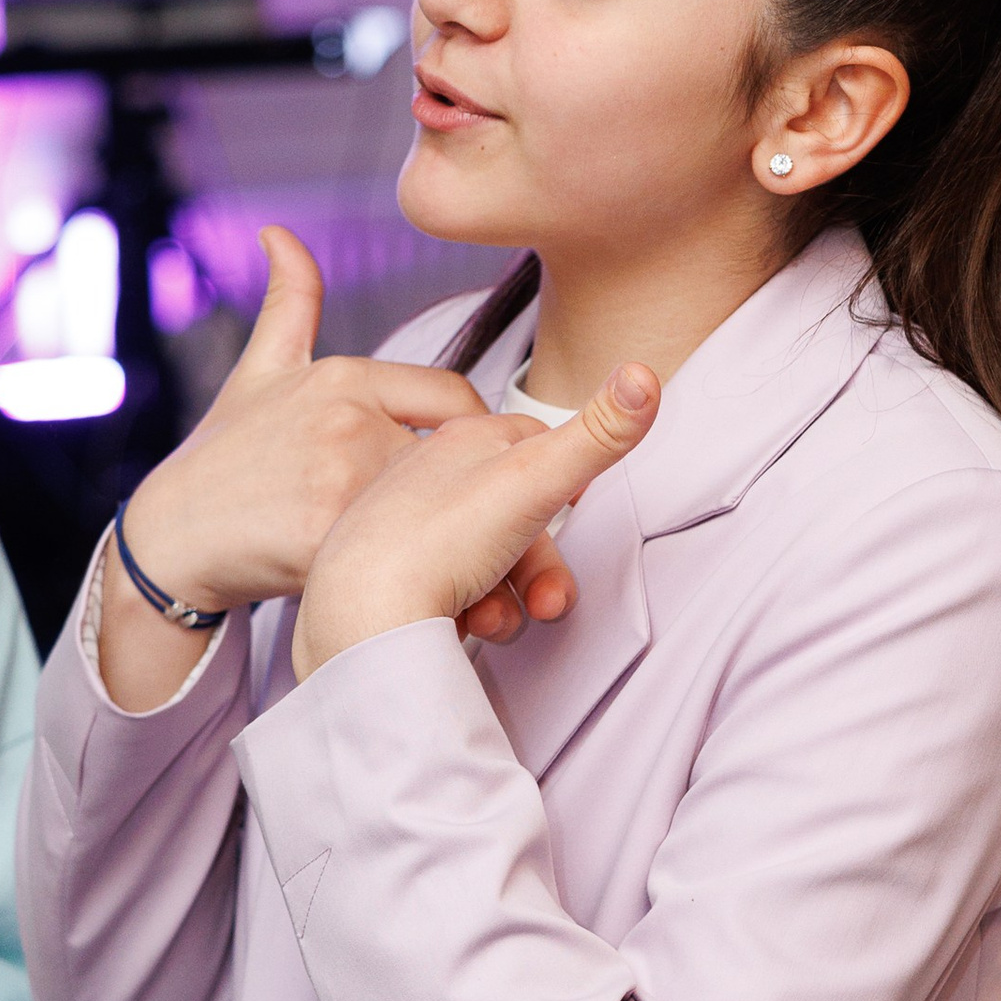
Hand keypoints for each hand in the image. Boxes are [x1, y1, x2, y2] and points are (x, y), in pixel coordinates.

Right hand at [119, 228, 572, 634]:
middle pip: (462, 460)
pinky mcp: (329, 537)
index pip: (454, 398)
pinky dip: (428, 579)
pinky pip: (410, 558)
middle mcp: (348, 418)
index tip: (469, 472)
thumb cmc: (223, 461)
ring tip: (466, 570)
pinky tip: (422, 594)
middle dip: (484, 498)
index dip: (474, 439)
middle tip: (495, 531)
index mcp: (345, 376)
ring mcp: (340, 475)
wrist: (169, 538)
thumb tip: (278, 233)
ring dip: (468, 544)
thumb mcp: (257, 373)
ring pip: (444, 511)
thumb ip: (288, 303)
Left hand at [290, 363, 660, 681]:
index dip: (564, 474)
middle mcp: (424, 474)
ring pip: (478, 557)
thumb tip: (644, 375)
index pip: (530, 441)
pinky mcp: (381, 573)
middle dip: (539, 563)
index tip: (578, 502)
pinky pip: (440, 588)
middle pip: (508, 512)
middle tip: (548, 601)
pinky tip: (460, 625)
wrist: (357, 617)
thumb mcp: (533, 481)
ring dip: (504, 596)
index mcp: (462, 440)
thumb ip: (596, 435)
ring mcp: (400, 523)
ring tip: (497, 619)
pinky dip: (461, 611)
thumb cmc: (436, 542)